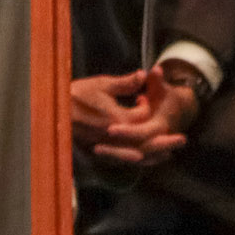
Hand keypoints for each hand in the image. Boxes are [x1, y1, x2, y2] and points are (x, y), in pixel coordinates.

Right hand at [71, 71, 188, 164]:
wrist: (52, 111)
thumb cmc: (75, 95)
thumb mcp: (101, 85)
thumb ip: (125, 82)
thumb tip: (145, 74)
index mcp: (118, 118)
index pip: (143, 116)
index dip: (146, 105)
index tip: (142, 96)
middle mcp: (115, 136)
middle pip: (147, 141)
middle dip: (165, 141)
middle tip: (182, 140)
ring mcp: (107, 145)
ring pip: (138, 154)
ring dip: (155, 154)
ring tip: (170, 153)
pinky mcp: (100, 150)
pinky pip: (124, 159)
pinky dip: (138, 160)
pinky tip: (146, 159)